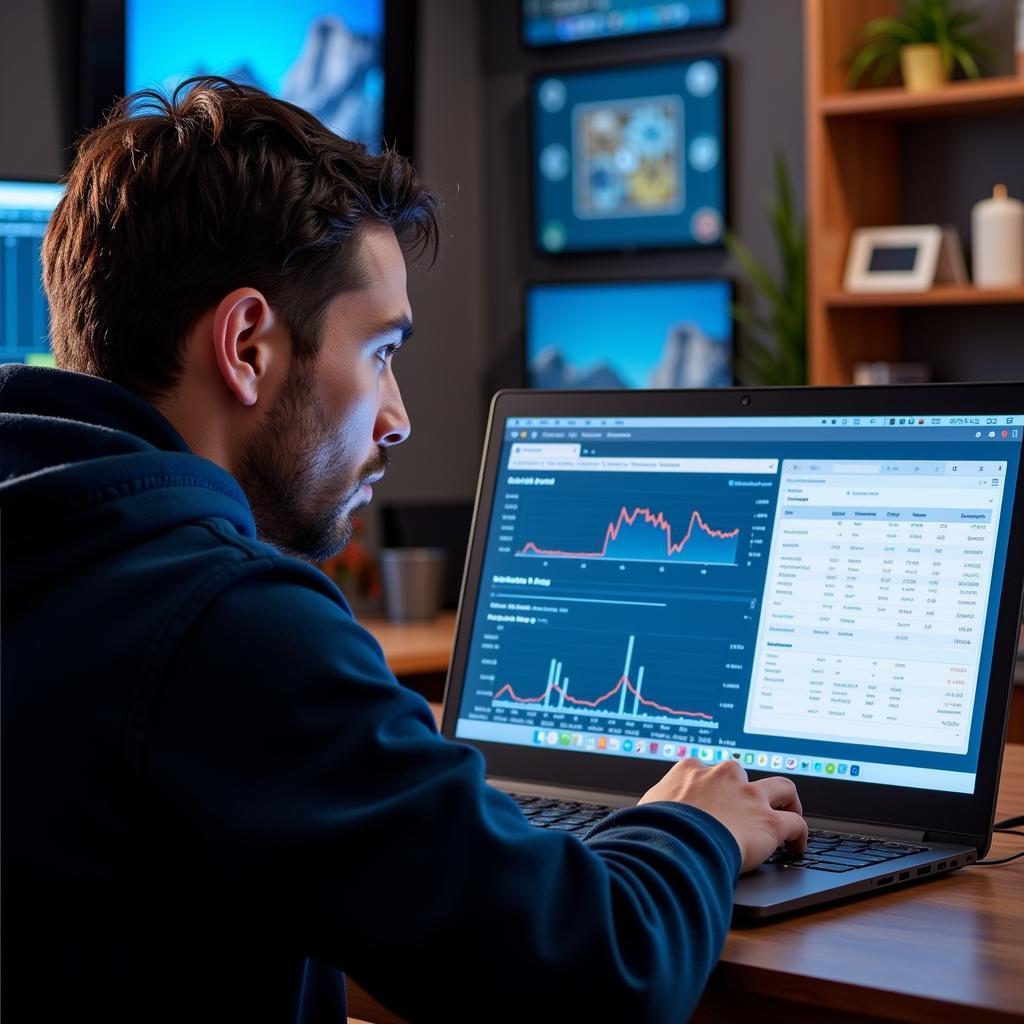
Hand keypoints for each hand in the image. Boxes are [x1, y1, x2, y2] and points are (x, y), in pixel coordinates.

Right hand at [639, 758, 806, 873]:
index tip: (714, 801)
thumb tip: (646, 819)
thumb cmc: (655, 829)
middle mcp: (723, 776)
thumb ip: (655, 806)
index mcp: (691, 770)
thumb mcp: (646, 809)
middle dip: (745, 790)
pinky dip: (799, 835)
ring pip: (782, 789)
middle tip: (746, 810)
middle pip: (743, 775)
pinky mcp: (769, 822)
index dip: (712, 788)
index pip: (706, 771)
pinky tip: (796, 847)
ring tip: (786, 817)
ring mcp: (749, 797)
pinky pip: (796, 824)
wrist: (676, 842)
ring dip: (787, 802)